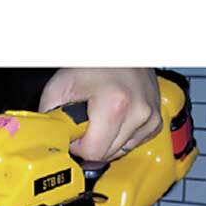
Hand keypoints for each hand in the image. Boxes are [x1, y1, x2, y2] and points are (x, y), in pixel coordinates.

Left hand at [39, 68, 161, 161]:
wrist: (119, 51)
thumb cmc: (92, 64)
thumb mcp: (60, 88)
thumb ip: (51, 120)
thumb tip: (50, 143)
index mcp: (115, 105)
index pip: (93, 153)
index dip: (78, 146)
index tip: (75, 132)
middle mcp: (137, 112)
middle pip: (106, 155)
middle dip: (91, 143)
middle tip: (86, 122)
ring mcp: (149, 117)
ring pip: (120, 151)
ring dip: (106, 140)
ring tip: (101, 117)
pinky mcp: (154, 121)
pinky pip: (133, 144)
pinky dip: (121, 136)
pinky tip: (115, 119)